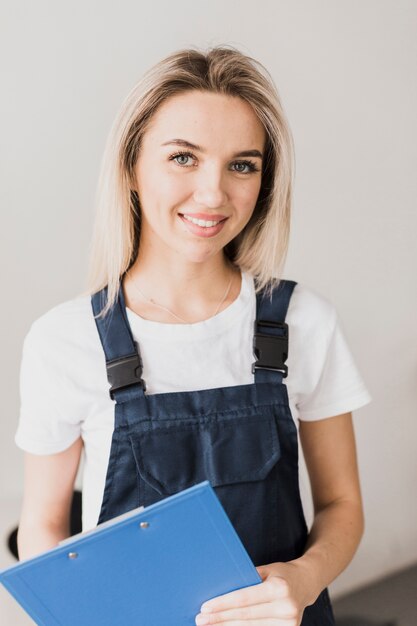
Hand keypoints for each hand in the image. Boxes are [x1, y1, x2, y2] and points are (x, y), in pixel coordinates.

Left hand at [194, 561, 312, 625]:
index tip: (205, 607)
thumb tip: (219, 588)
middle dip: (220, 619)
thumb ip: (247, 580)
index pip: (244, 599)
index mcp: (279, 588)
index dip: (223, 605)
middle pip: (245, 617)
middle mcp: (286, 607)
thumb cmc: (281, 574)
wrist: (307, 583)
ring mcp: (289, 623)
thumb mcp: (266, 570)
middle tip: (200, 620)